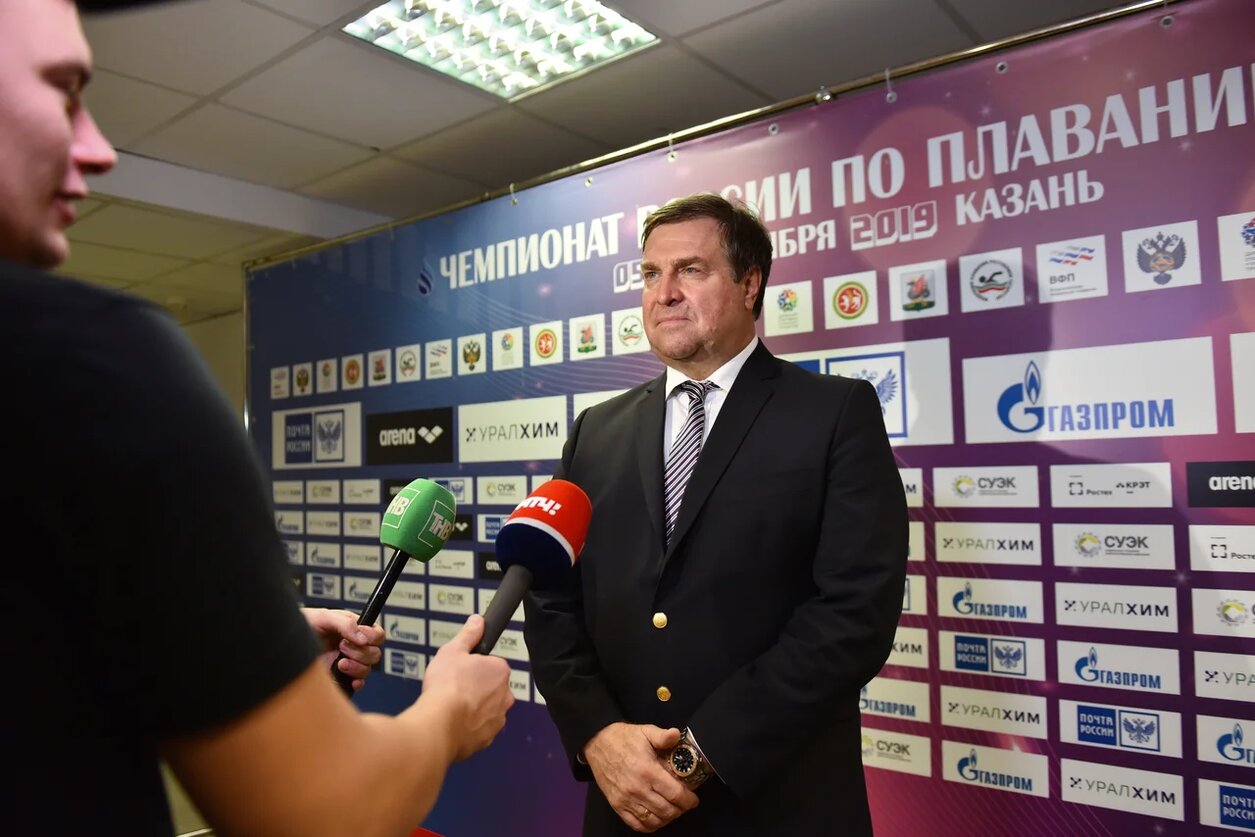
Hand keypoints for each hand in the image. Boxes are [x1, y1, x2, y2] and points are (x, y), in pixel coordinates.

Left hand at [303, 607, 383, 692]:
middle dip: (360, 652)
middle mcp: (353, 647)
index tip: (362, 639)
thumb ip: (345, 624)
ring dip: (356, 667)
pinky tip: (347, 678)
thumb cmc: (304, 625)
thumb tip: (363, 638)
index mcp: (354, 629)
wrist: (284, 644)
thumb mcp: (324, 617)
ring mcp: (348, 663)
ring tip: (339, 663)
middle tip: (341, 647)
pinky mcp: (340, 677)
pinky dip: (356, 683)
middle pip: (375, 654)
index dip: (373, 637)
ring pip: (367, 670)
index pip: (377, 635)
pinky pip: (358, 684)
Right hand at [422, 614, 514, 760]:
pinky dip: (468, 728)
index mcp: (500, 671)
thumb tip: (478, 621)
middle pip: (490, 688)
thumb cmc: (446, 687)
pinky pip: (479, 729)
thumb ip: (468, 635)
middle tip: (453, 690)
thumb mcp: (452, 651)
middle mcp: (505, 696)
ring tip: (450, 709)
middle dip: (475, 689)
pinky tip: (452, 724)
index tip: (458, 672)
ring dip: (473, 709)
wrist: (439, 726)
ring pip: (486, 710)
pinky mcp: (488, 739)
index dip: (472, 668)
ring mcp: (498, 719)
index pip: (490, 665)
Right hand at [584, 723, 698, 832]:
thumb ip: (663, 736)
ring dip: (667, 818)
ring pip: (654, 820)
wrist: (597, 743)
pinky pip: (636, 824)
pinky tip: (656, 818)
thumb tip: (677, 734)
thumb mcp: (645, 731)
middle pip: (667, 810)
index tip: (693, 799)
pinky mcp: (617, 805)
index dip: (688, 800)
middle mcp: (637, 789)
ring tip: (672, 810)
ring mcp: (626, 799)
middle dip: (681, 809)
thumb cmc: (624, 738)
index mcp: (647, 771)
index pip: (675, 794)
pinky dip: (650, 825)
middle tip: (685, 803)